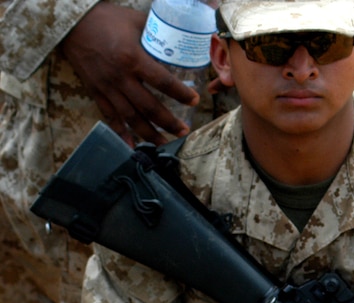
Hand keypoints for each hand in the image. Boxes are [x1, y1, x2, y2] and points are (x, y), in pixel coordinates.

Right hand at [58, 2, 199, 144]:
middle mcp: (120, 77)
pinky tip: (131, 145)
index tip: (194, 100)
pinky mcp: (95, 92)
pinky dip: (120, 132)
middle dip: (168, 122)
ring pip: (131, 117)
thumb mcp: (136, 22)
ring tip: (165, 143)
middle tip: (184, 131)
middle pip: (149, 107)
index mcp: (133, 58)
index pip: (163, 82)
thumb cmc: (107, 19)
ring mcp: (107, 87)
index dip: (181, 94)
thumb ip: (157, 35)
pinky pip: (109, 117)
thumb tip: (181, 42)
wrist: (72, 23)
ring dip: (149, 133)